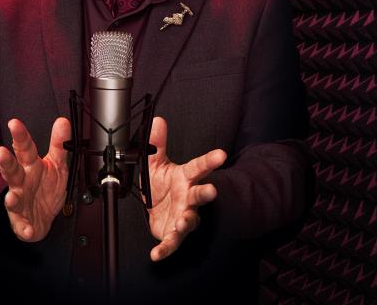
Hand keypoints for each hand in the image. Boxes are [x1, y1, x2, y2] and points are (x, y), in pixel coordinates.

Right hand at [0, 117, 70, 241]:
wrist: (43, 218)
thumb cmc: (46, 188)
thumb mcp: (57, 164)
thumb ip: (59, 144)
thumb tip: (62, 121)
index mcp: (30, 166)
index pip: (25, 148)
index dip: (20, 135)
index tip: (14, 123)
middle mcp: (22, 182)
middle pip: (12, 170)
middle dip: (6, 162)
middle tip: (1, 152)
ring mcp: (20, 202)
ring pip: (12, 198)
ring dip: (11, 198)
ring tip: (11, 196)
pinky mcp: (22, 222)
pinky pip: (22, 226)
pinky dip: (24, 229)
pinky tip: (27, 229)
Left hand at [146, 116, 226, 260]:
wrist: (156, 209)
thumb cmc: (161, 185)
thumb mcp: (155, 163)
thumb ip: (156, 143)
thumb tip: (157, 121)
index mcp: (185, 178)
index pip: (199, 167)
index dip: (210, 160)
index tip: (221, 154)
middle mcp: (188, 197)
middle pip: (200, 194)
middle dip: (206, 192)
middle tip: (212, 190)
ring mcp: (183, 216)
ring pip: (190, 219)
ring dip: (187, 221)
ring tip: (183, 221)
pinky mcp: (173, 234)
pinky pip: (170, 243)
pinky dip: (164, 249)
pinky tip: (156, 254)